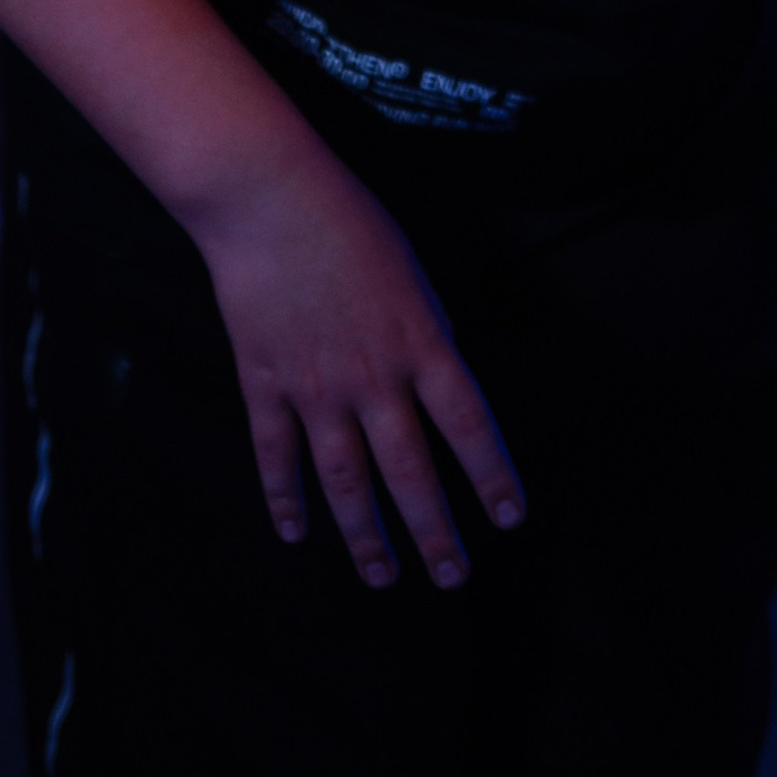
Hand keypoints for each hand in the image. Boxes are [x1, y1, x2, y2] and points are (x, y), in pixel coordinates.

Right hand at [185, 144, 526, 590]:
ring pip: (346, 480)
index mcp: (420, 342)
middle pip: (410, 471)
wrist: (270, 198)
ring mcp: (316, 387)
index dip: (492, 475)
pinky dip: (285, 500)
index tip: (511, 518)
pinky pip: (277, 456)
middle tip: (452, 578)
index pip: (469, 424)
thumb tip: (436, 389)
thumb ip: (424, 337)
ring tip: (382, 577)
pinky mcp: (266, 384)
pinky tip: (296, 534)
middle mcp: (373, 376)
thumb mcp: (411, 275)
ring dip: (366, 536)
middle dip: (435, 532)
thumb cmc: (350, 221)